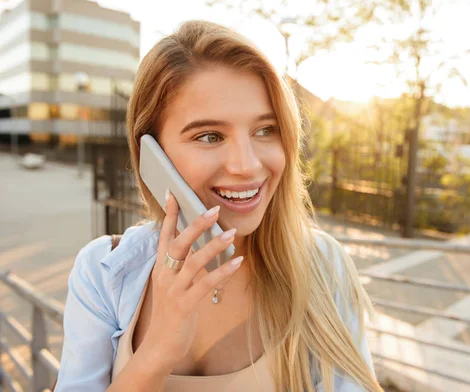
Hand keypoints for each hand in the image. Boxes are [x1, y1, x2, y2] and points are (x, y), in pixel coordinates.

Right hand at [138, 190, 242, 372]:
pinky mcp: (185, 304)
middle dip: (195, 225)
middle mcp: (164, 275)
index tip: (173, 194)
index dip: (169, 215)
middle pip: (178, 244)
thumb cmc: (171, 313)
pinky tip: (237, 261)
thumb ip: (181, 266)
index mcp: (161, 268)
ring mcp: (173, 290)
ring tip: (232, 233)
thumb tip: (196, 246)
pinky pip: (206, 284)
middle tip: (213, 209)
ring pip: (193, 262)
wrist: (160, 346)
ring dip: (214, 246)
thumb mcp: (171, 285)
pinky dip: (223, 271)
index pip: (164, 236)